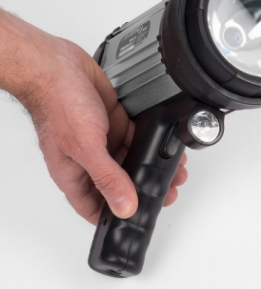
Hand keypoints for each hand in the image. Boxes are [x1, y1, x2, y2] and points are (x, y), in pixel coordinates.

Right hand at [0, 10, 187, 224]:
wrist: (58, 66)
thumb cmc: (58, 105)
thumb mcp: (86, 147)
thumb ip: (108, 178)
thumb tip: (125, 207)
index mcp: (74, 175)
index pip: (95, 208)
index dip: (116, 217)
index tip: (140, 221)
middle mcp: (88, 159)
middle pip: (119, 184)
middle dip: (143, 189)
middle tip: (167, 191)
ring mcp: (101, 139)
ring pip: (130, 159)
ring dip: (150, 165)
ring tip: (174, 169)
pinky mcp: (112, 120)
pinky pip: (134, 136)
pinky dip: (149, 141)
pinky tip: (163, 144)